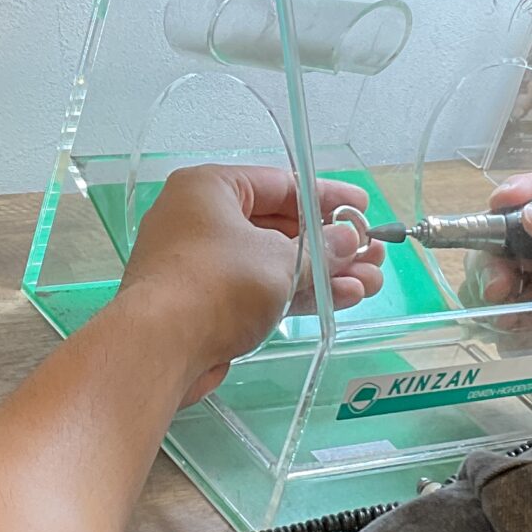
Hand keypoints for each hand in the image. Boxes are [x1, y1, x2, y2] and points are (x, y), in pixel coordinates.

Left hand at [114, 164, 386, 404]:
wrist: (159, 348)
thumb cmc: (217, 284)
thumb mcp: (281, 261)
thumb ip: (322, 249)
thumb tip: (349, 240)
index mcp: (210, 189)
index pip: (280, 184)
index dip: (327, 197)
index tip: (361, 209)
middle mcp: (202, 220)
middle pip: (279, 226)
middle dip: (330, 244)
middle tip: (372, 254)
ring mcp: (202, 264)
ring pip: (274, 262)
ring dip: (323, 273)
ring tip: (370, 282)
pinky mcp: (206, 303)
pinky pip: (261, 290)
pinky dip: (298, 293)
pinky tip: (341, 299)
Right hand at [473, 170, 531, 392]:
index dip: (525, 191)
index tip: (504, 201)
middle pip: (510, 233)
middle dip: (493, 243)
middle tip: (499, 276)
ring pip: (495, 269)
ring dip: (486, 277)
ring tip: (498, 298)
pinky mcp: (529, 333)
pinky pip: (493, 313)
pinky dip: (487, 312)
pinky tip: (503, 323)